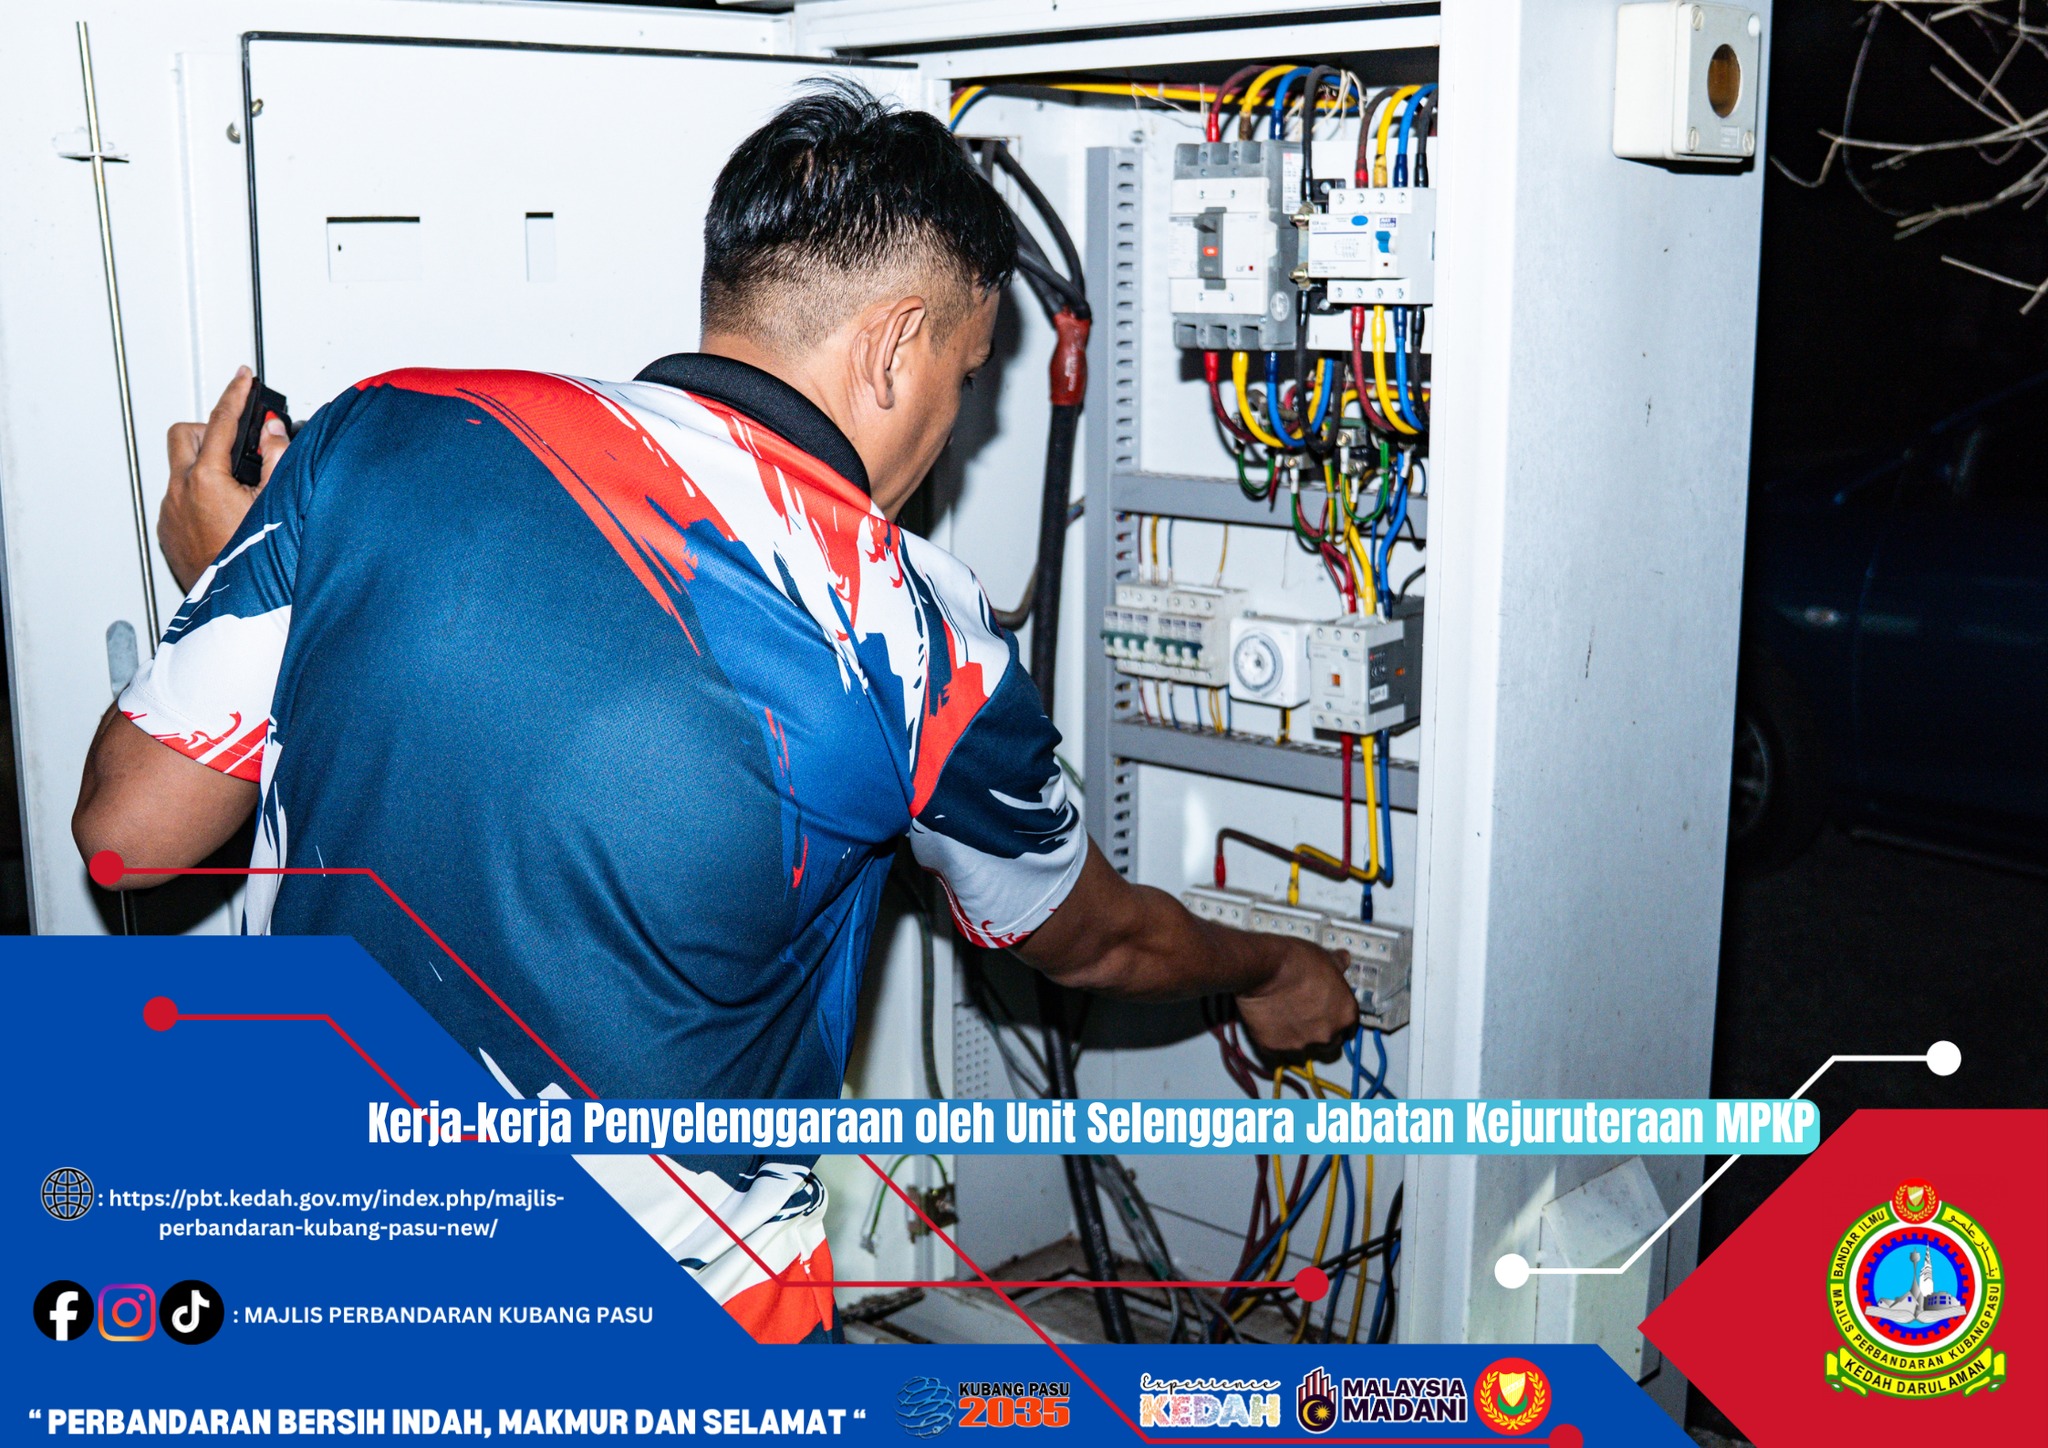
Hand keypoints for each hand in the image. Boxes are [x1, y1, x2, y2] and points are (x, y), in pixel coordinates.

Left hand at [159, 367, 288, 592]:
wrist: (238, 612)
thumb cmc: (258, 565)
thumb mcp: (280, 504)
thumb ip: (277, 458)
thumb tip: (273, 431)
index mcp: (206, 480)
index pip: (221, 421)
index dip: (236, 395)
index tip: (243, 379)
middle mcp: (180, 493)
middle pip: (184, 435)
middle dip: (209, 430)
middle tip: (237, 443)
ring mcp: (170, 514)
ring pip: (181, 469)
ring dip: (206, 466)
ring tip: (239, 487)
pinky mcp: (168, 533)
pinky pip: (179, 498)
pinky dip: (201, 494)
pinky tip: (227, 514)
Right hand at [1234, 940, 1358, 1057]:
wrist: (1263, 969)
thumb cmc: (1295, 961)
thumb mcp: (1324, 957)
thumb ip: (1337, 965)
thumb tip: (1343, 959)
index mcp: (1345, 1014)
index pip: (1350, 1024)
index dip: (1338, 1016)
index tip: (1328, 1010)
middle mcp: (1327, 1035)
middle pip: (1330, 1043)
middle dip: (1321, 1032)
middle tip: (1306, 1015)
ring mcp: (1300, 1045)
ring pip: (1302, 1048)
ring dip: (1297, 1037)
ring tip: (1284, 1016)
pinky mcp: (1274, 1048)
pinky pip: (1276, 1049)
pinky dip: (1274, 1038)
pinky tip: (1268, 1021)